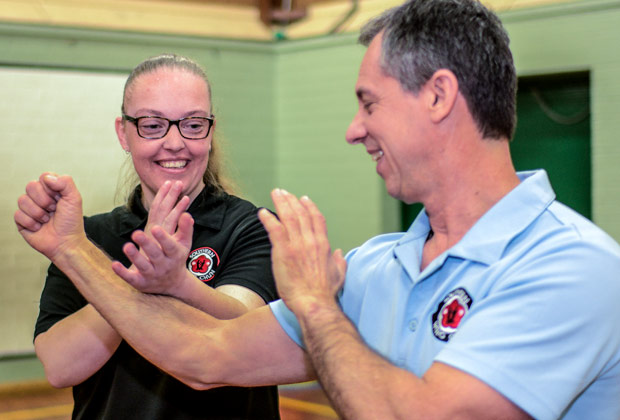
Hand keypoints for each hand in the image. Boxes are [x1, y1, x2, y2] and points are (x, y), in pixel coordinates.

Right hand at [15, 173, 85, 259]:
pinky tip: (39, 227)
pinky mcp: (22, 220)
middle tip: (53, 210)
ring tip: (47, 220)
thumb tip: (47, 177)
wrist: (65, 243)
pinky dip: (31, 223)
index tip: (59, 199)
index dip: (50, 188)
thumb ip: (65, 182)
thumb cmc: (71, 222)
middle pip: (30, 186)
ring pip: (22, 200)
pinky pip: (17, 214)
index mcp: (52, 189)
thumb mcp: (74, 199)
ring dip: (38, 213)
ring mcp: (30, 208)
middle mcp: (39, 197)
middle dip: (44, 201)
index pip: (43, 177)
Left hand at [112, 183, 193, 294]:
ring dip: (135, 257)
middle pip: (155, 255)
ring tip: (126, 246)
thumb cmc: (176, 257)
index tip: (156, 228)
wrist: (174, 284)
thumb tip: (186, 213)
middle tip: (136, 233)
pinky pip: (131, 279)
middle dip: (146, 244)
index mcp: (174, 254)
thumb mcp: (184, 243)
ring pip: (143, 266)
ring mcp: (152, 275)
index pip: (170, 246)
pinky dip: (122, 273)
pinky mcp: (141, 283)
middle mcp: (164, 265)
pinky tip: (114, 264)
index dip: (163, 238)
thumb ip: (185, 228)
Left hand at [258, 189, 346, 314]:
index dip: (309, 207)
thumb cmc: (325, 293)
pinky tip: (262, 212)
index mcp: (323, 244)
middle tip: (283, 192)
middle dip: (291, 200)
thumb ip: (340, 261)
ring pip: (288, 217)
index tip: (303, 199)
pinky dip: (268, 219)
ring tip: (275, 194)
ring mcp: (297, 245)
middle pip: (300, 214)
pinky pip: (274, 229)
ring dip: (280, 203)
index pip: (317, 219)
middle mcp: (310, 240)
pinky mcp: (283, 252)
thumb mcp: (339, 274)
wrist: (314, 303)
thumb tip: (340, 252)